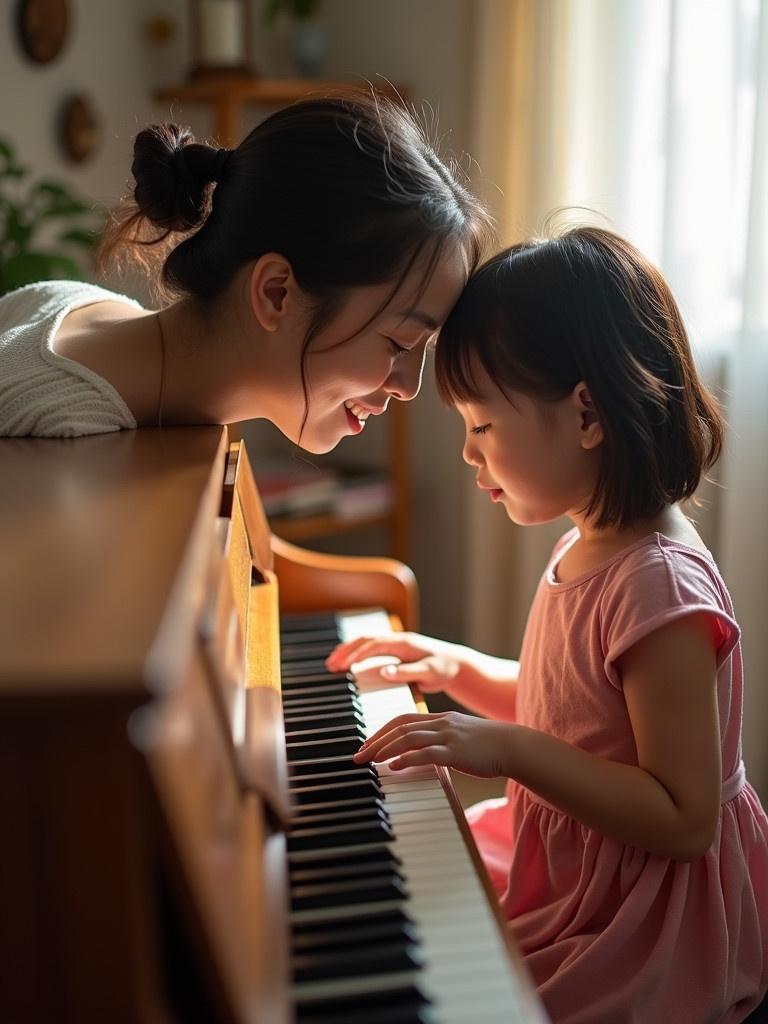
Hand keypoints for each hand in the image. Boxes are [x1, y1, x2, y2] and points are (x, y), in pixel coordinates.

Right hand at [325, 632, 462, 693]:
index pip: (374, 644)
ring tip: (333, 663)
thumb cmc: (445, 669)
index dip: (357, 653)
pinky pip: (372, 650)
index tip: (343, 665)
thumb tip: (384, 671)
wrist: (458, 666)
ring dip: (349, 651)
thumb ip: (407, 673)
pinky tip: (350, 664)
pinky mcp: (397, 652)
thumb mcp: (429, 673)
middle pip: (366, 640)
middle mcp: (398, 641)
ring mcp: (397, 645)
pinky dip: (358, 654)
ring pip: (367, 643)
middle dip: (346, 650)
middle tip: (330, 664)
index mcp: (404, 643)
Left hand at [353, 710, 513, 778]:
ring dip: (385, 749)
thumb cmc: (488, 746)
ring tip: (369, 761)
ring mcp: (448, 736)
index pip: (402, 719)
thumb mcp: (459, 738)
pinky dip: (407, 758)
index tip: (366, 744)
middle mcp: (441, 723)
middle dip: (375, 741)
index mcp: (440, 719)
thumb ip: (439, 742)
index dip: (380, 731)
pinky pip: (426, 752)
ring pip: (408, 737)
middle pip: (399, 726)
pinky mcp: (456, 751)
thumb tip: (417, 756)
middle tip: (358, 756)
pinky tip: (394, 766)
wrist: (514, 745)